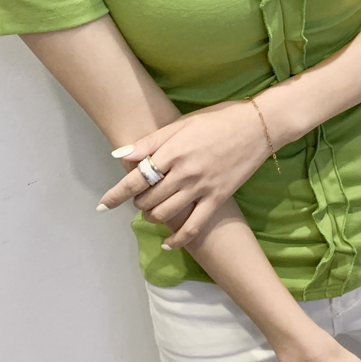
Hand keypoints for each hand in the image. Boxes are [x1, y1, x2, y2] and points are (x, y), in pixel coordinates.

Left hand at [98, 99, 275, 246]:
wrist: (257, 126)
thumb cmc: (218, 120)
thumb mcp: (181, 123)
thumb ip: (150, 142)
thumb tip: (119, 155)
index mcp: (173, 151)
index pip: (136, 178)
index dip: (116, 194)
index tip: (103, 204)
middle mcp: (184, 172)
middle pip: (148, 199)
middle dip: (137, 202)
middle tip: (139, 197)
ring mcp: (202, 188)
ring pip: (166, 214)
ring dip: (152, 216)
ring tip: (151, 210)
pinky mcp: (217, 199)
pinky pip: (193, 226)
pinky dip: (177, 239)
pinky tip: (168, 242)